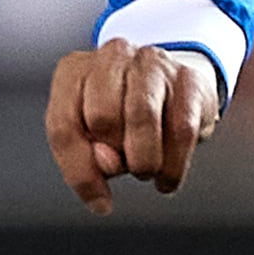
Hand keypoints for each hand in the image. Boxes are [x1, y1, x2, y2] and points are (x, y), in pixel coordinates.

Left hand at [45, 41, 219, 213]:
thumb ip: (85, 157)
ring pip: (141, 117)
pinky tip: (167, 178)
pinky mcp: (190, 79)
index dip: (80, 171)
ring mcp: (153, 62)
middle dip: (115, 155)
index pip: (63, 125)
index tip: (98, 198)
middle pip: (101, 117)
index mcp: (74, 71)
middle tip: (126, 165)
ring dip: (144, 161)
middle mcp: (112, 55)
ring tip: (146, 171)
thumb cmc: (122, 119)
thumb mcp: (91, 141)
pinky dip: (173, 166)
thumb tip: (107, 162)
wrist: (173, 94)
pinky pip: (181, 130)